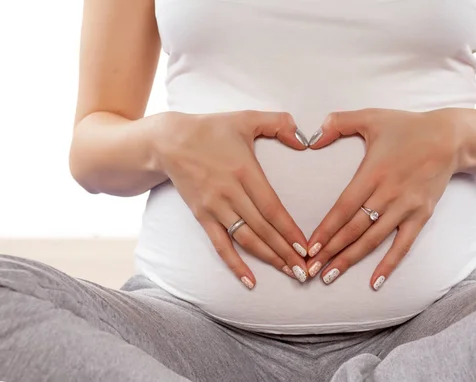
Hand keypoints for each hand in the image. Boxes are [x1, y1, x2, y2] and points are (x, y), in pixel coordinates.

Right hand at [154, 111, 310, 288]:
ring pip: (246, 240)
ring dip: (268, 259)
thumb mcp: (247, 118)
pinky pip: (220, 244)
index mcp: (245, 171)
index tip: (306, 247)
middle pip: (263, 229)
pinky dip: (235, 264)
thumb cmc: (211, 129)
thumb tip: (303, 140)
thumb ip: (278, 123)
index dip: (289, 230)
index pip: (272, 208)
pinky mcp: (202, 215)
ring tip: (289, 274)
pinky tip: (250, 281)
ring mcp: (215, 207)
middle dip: (286, 252)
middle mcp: (230, 193)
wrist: (168, 141)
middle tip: (306, 270)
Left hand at [306, 108, 460, 289]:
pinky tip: (374, 283)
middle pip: (354, 229)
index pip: (343, 208)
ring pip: (373, 240)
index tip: (309, 248)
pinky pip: (403, 245)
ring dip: (350, 260)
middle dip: (330, 252)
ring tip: (328, 277)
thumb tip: (311, 137)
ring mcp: (406, 207)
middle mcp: (388, 194)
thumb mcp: (371, 117)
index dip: (326, 230)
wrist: (450, 138)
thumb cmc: (406, 127)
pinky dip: (389, 265)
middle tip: (308, 271)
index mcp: (373, 173)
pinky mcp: (422, 215)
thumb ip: (338, 122)